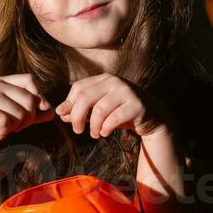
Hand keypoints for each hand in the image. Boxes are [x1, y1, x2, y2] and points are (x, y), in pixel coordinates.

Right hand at [0, 73, 54, 152]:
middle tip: (16, 128)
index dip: (38, 96)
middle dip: (28, 119)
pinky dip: (4, 132)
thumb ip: (32, 113)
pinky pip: (5, 121)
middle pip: (29, 100)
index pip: (30, 80)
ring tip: (5, 130)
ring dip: (15, 128)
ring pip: (19, 113)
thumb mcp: (12, 116)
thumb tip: (52, 112)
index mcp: (4, 81)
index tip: (35, 112)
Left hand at [55, 74, 172, 139]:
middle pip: (85, 98)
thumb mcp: (98, 109)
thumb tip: (60, 113)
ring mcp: (126, 92)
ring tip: (94, 134)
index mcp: (103, 79)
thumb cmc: (121, 112)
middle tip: (77, 131)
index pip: (78, 88)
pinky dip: (106, 128)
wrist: (152, 116)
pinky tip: (105, 133)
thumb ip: (80, 109)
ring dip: (93, 126)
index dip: (69, 104)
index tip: (66, 118)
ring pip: (99, 110)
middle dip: (77, 117)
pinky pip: (114, 118)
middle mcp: (114, 82)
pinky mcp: (136, 105)